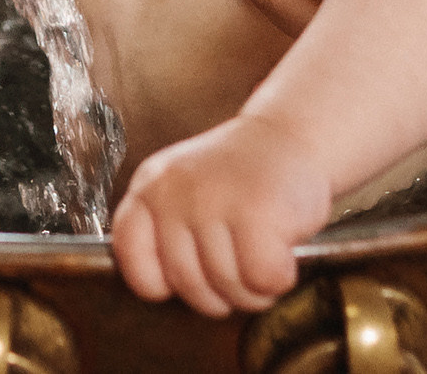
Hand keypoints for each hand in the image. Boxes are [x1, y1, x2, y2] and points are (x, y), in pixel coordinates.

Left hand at [111, 112, 328, 315]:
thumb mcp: (188, 190)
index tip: (192, 271)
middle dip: (223, 294)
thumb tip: (163, 289)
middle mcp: (175, 191)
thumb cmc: (245, 174)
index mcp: (150, 186)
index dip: (162, 281)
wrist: (295, 133)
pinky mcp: (256, 213)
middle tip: (243, 265)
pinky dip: (280, 278)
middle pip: (188, 286)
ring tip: (264, 252)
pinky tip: (283, 249)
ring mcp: (214, 200)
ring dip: (254, 289)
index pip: (131, 257)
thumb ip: (168, 231)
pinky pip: (262, 280)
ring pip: (228, 288)